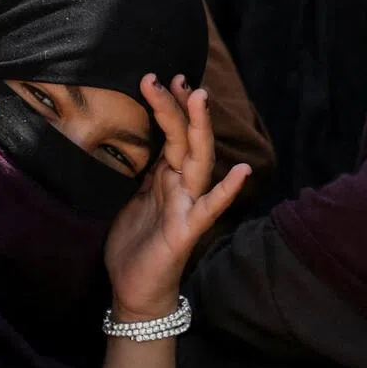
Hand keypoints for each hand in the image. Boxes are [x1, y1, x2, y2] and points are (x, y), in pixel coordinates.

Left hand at [105, 77, 250, 321]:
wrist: (135, 291)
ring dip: (200, 130)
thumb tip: (126, 137)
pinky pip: (208, 209)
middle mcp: (181, 186)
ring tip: (200, 100)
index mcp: (165, 176)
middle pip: (185, 138)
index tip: (159, 77)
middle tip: (173, 76)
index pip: (170, 133)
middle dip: (179, 107)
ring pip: (199, 162)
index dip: (167, 106)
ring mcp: (187, 206)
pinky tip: (240, 173)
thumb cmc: (134, 245)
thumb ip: (136, 169)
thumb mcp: (128, 197)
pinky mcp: (186, 231)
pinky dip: (225, 191)